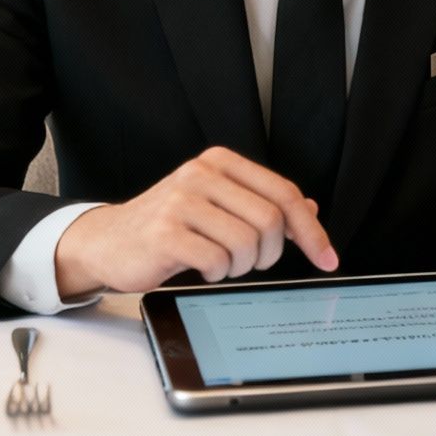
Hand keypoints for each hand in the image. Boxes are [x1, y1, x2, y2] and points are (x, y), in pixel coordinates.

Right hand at [52, 147, 337, 297]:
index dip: (311, 231)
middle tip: (254, 263)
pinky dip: (217, 274)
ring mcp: (181, 201)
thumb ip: (261, 204)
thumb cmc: (169, 225)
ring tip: (221, 262)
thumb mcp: (217, 206)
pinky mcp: (165, 232)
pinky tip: (202, 268)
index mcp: (220, 162)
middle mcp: (201, 174)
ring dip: (241, 266)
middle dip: (271, 253)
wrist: (108, 241)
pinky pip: (216, 261)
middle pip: (271, 219)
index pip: (284, 193)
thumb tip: (309, 211)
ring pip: (247, 243)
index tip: (327, 258)